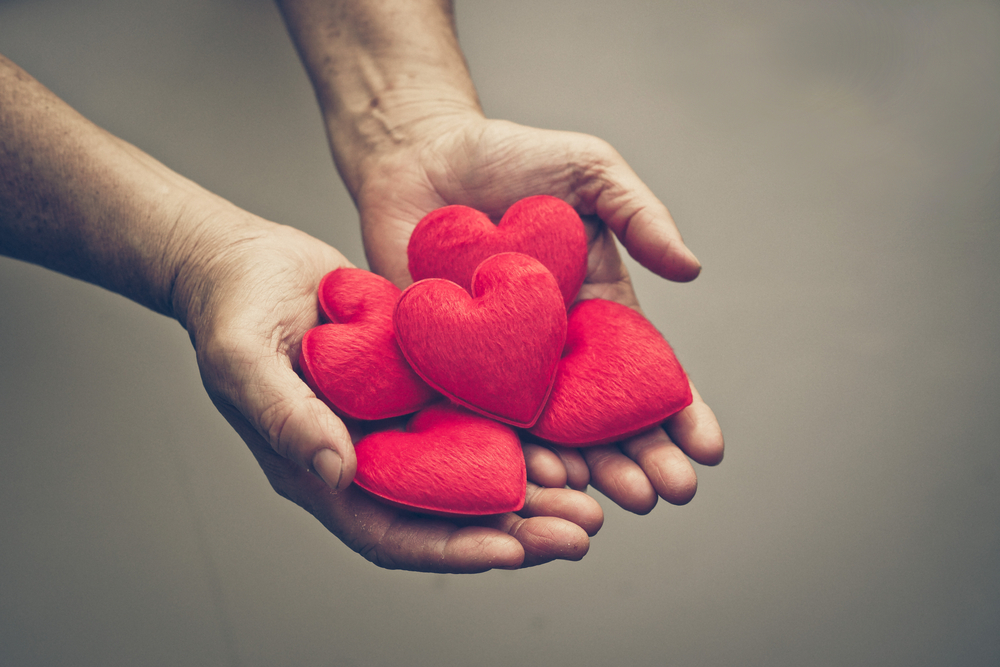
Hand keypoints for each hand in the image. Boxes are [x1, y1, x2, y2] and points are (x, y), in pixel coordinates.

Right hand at [174, 211, 601, 571]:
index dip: (452, 547)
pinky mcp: (418, 383)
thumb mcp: (243, 360)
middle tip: (582, 530)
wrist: (246, 260)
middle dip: (516, 530)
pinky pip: (476, 414)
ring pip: (474, 470)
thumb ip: (286, 417)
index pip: (391, 532)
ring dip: (534, 487)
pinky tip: (567, 432)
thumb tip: (339, 473)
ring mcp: (396, 423)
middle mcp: (367, 458)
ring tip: (593, 493)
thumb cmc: (231, 310)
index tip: (513, 549)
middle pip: (448, 514)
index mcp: (320, 471)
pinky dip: (520, 430)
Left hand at [352, 114, 724, 512]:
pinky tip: (536, 481)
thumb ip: (640, 215)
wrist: (421, 155)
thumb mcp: (590, 171)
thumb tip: (691, 269)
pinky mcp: (446, 366)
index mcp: (596, 311)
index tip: (708, 449)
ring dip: (584, 470)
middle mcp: (553, 349)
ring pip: (549, 433)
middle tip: (668, 493)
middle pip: (604, 417)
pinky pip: (480, 418)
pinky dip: (509, 451)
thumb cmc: (510, 157)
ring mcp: (501, 363)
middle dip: (640, 457)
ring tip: (613, 500)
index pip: (645, 373)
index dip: (679, 412)